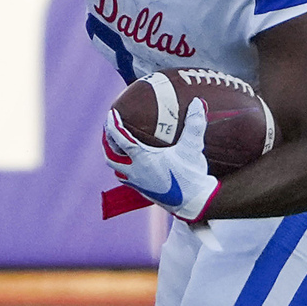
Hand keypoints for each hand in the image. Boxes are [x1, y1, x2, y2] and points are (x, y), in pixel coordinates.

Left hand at [103, 86, 219, 221]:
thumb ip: (195, 123)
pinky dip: (125, 169)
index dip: (113, 125)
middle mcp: (136, 172)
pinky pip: (127, 179)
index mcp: (142, 159)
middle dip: (107, 143)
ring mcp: (139, 184)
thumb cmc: (191, 175)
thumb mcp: (193, 146)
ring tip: (117, 148)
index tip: (110, 114)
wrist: (194, 203)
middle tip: (110, 130)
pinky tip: (133, 166)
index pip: (120, 139)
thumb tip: (198, 102)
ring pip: (117, 170)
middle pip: (111, 157)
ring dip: (114, 158)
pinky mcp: (145, 192)